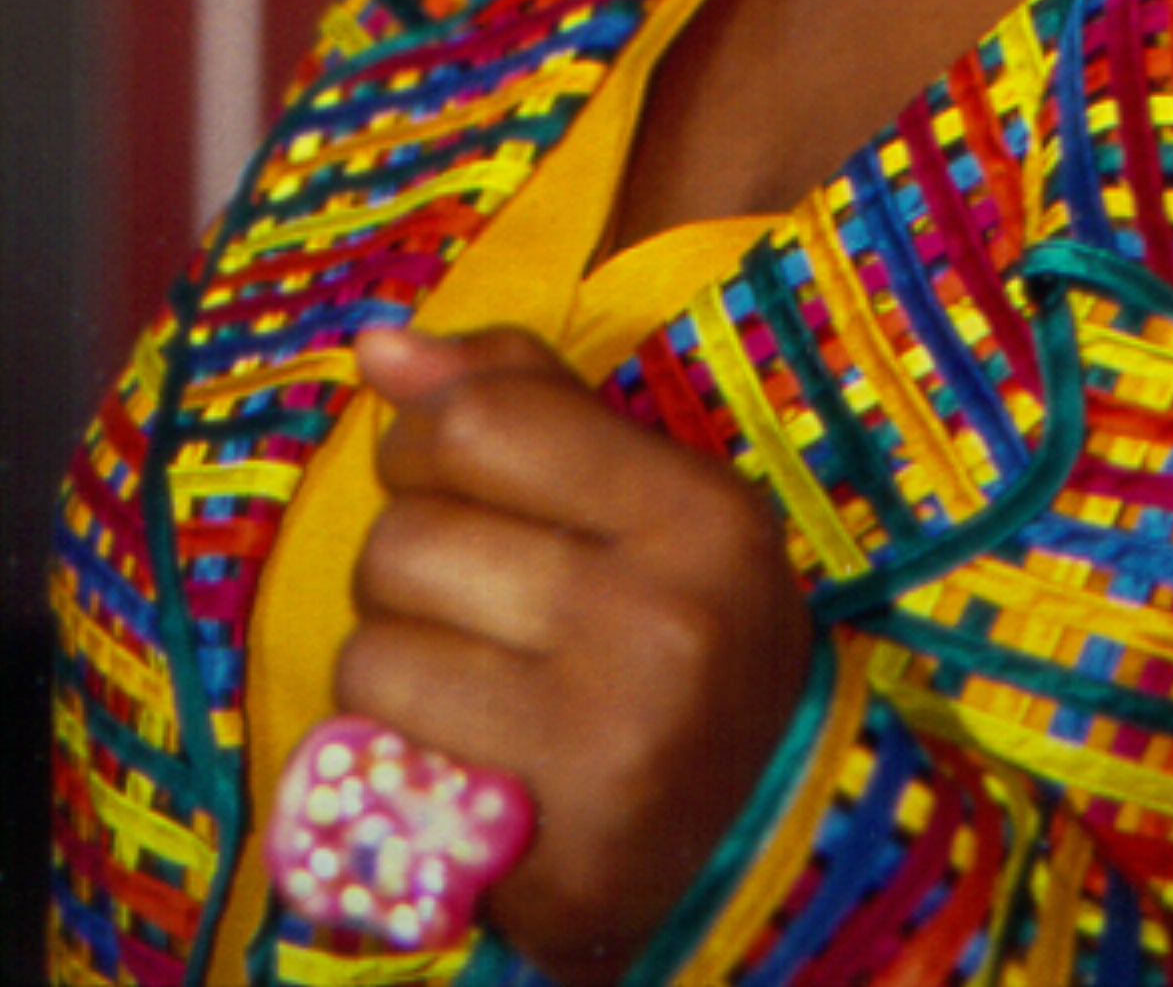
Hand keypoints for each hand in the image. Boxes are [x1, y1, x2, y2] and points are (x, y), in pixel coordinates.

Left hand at [343, 324, 813, 984]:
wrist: (766, 828)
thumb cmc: (685, 626)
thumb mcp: (647, 494)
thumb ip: (522, 402)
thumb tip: (377, 345)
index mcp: (699, 516)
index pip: (478, 423)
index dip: (426, 440)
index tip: (453, 477)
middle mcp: (661, 627)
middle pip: (406, 540)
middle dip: (407, 560)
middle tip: (470, 598)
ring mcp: (603, 751)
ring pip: (371, 652)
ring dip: (392, 658)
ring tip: (469, 676)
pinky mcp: (545, 861)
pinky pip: (377, 761)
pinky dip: (392, 748)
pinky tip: (465, 752)